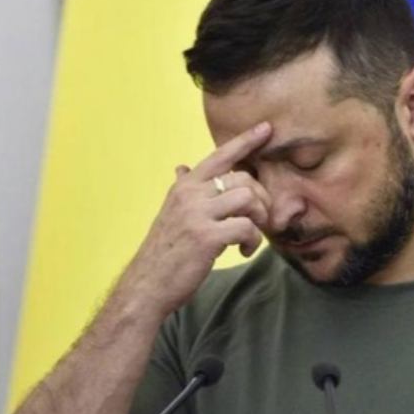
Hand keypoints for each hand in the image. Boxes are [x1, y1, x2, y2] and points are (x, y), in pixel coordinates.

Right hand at [120, 122, 272, 314]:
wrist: (147, 284)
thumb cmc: (165, 250)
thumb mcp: (171, 212)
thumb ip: (183, 189)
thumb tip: (182, 166)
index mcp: (184, 186)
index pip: (219, 155)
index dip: (246, 140)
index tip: (266, 129)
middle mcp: (189, 194)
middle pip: (243, 178)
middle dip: (260, 198)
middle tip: (259, 220)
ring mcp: (197, 214)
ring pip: (248, 198)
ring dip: (259, 218)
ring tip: (251, 236)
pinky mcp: (206, 236)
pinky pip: (246, 227)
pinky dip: (253, 241)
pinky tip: (244, 251)